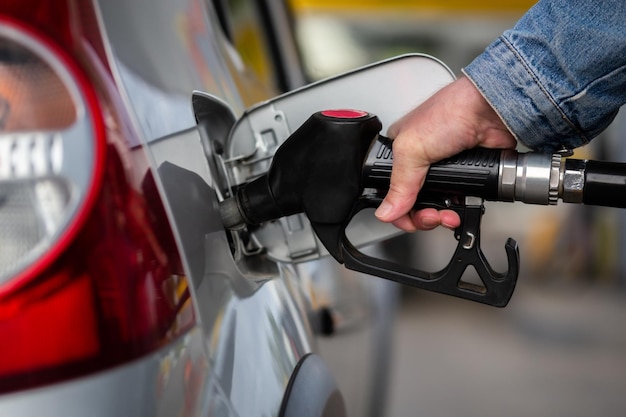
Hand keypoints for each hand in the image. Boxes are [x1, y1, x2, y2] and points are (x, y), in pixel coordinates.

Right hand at [374, 76, 516, 231]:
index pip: (390, 190)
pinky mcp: (467, 174)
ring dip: (442, 216)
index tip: (407, 219)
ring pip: (437, 205)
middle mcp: (420, 162)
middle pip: (413, 203)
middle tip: (432, 216)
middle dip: (423, 215)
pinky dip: (460, 208)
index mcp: (401, 152)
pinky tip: (461, 207)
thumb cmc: (452, 111)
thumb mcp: (412, 149)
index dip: (398, 209)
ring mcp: (445, 169)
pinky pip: (459, 201)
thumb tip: (385, 211)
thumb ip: (399, 185)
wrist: (490, 109)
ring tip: (448, 214)